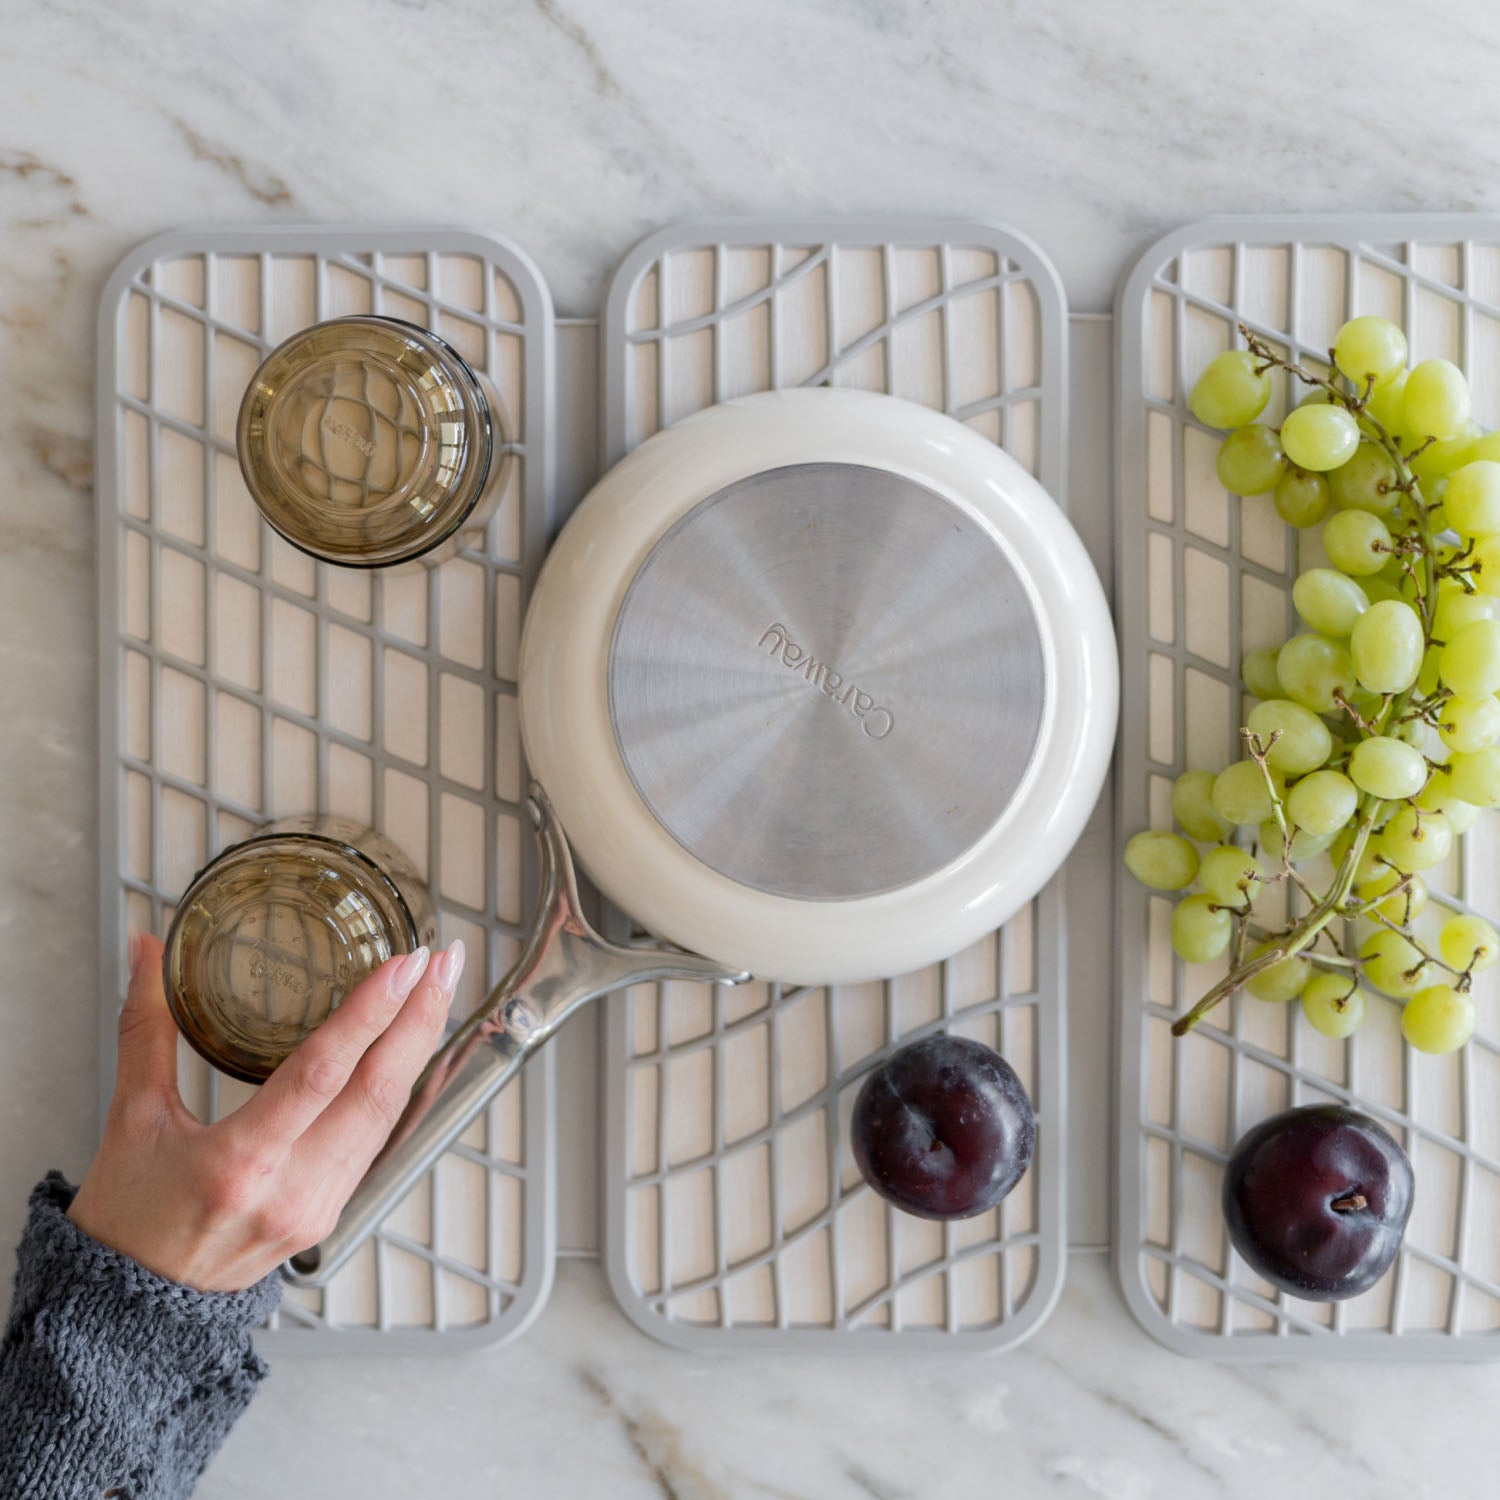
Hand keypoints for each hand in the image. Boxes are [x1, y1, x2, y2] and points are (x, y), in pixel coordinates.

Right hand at [68, 933, 463, 1291]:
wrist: (131, 1312)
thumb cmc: (126, 1220)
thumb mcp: (129, 1118)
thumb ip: (145, 1027)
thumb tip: (148, 950)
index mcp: (239, 1164)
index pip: (321, 1075)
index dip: (369, 1015)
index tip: (404, 965)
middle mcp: (292, 1190)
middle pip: (377, 1093)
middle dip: (419, 1019)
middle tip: (444, 960)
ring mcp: (319, 1207)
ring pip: (387, 1116)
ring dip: (418, 1047)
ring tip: (436, 988)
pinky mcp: (330, 1214)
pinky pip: (376, 1140)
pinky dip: (397, 1087)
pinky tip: (410, 1048)